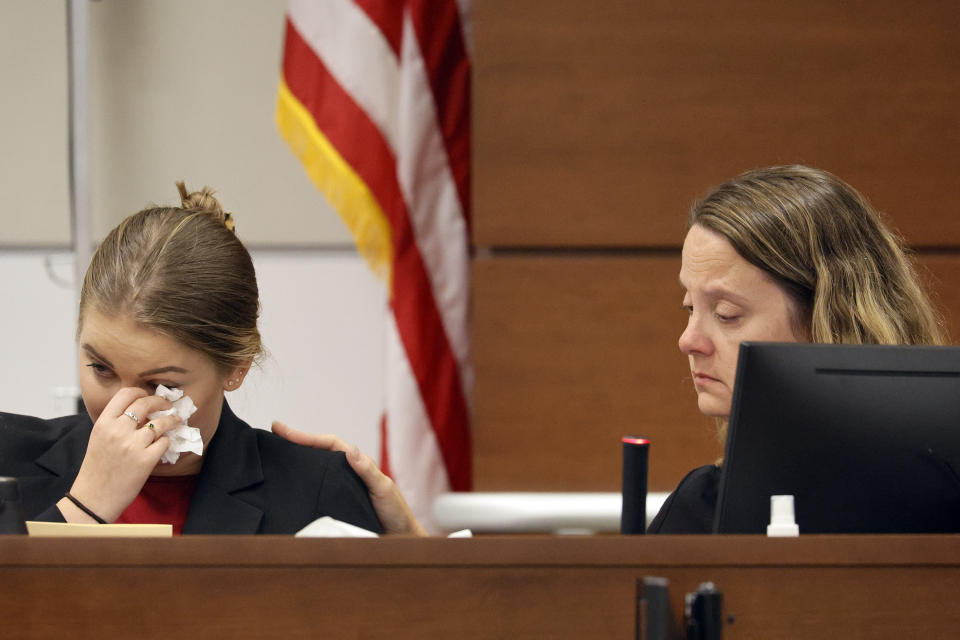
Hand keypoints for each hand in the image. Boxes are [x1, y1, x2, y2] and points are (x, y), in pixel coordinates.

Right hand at [61, 388, 182, 522]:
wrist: (94, 498)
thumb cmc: (96, 468)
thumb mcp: (99, 438)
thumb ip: (116, 423)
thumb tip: (142, 410)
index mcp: (103, 423)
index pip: (125, 394)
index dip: (141, 391)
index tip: (149, 395)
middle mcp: (117, 431)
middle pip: (146, 403)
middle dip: (161, 402)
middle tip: (168, 405)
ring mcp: (133, 445)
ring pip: (160, 423)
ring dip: (171, 420)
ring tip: (176, 421)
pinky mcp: (146, 460)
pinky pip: (164, 442)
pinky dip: (166, 441)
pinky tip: (164, 443)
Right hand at [271, 420, 428, 535]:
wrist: (400, 540)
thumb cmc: (396, 513)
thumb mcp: (383, 489)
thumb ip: (367, 471)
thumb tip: (351, 449)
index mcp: (357, 464)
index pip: (327, 443)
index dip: (305, 436)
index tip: (281, 429)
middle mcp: (346, 473)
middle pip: (317, 453)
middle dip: (295, 444)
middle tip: (270, 438)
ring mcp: (340, 489)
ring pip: (315, 471)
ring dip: (296, 463)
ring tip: (273, 457)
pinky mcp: (336, 506)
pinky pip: (315, 491)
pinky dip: (301, 485)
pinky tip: (288, 488)